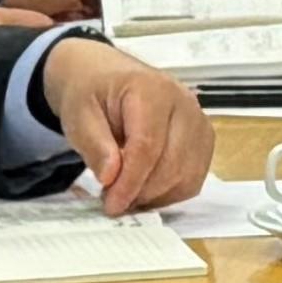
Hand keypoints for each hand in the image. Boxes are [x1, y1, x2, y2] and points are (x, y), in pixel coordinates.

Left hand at [35, 36, 211, 211]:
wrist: (105, 77)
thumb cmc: (91, 93)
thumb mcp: (79, 115)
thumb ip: (94, 144)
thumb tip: (111, 177)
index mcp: (152, 90)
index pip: (148, 145)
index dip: (130, 181)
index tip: (111, 205)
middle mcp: (184, 103)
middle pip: (173, 163)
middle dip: (142, 191)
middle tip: (114, 202)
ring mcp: (198, 120)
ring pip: (188, 175)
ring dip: (157, 195)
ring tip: (128, 194)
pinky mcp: (202, 138)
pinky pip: (194, 177)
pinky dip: (171, 192)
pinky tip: (146, 189)